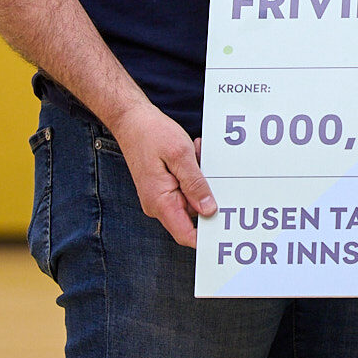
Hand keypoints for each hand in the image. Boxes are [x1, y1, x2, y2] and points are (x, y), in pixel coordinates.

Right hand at [108, 101, 216, 247]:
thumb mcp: (180, 156)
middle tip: (206, 166)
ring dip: (200, 178)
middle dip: (206, 193)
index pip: (185, 235)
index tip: (226, 230)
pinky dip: (193, 172)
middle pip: (193, 214)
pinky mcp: (163, 186)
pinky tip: (191, 153)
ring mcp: (160, 196)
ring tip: (195, 153)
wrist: (131, 120)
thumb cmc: (152, 134)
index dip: (206, 237)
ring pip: (192, 197)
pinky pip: (185, 186)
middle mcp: (158, 205)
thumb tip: (209, 210)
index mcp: (160, 202)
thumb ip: (195, 184)